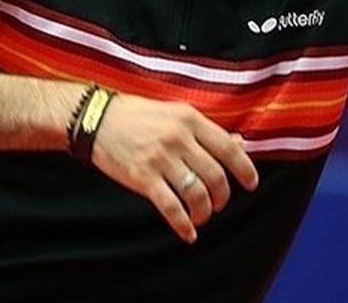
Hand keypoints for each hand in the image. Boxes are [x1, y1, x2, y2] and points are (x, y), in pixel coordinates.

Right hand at [89, 94, 258, 242]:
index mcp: (191, 119)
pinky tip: (188, 233)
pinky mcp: (142, 177)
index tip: (251, 184)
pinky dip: (183, 224)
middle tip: (220, 204)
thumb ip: (207, 130)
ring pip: (196, 193)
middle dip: (222, 196)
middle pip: (215, 175)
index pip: (228, 148)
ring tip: (203, 216)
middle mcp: (179, 138)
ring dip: (205, 211)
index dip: (245, 169)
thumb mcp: (178, 113)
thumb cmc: (141, 116)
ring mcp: (160, 158)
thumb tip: (240, 143)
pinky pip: (170, 207)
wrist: (97, 119)